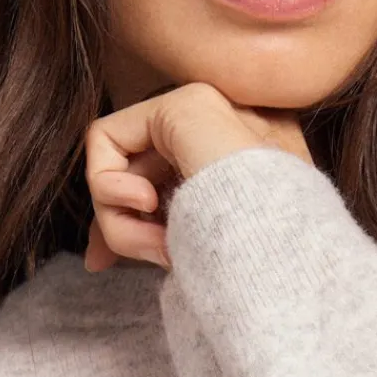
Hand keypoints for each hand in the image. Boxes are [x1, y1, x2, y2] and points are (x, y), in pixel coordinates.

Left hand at [82, 82, 313, 273]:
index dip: (123, 227)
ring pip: (118, 166)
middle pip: (131, 177)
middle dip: (107, 221)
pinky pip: (106, 139)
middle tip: (102, 261)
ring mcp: (202, 116)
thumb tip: (95, 257)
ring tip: (157, 245)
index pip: (153, 191)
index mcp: (230, 178)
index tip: (103, 263)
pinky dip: (109, 183)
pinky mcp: (179, 105)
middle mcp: (217, 139)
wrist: (281, 252)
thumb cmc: (252, 271)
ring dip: (119, 219)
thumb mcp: (193, 257)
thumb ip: (153, 243)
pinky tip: (146, 204)